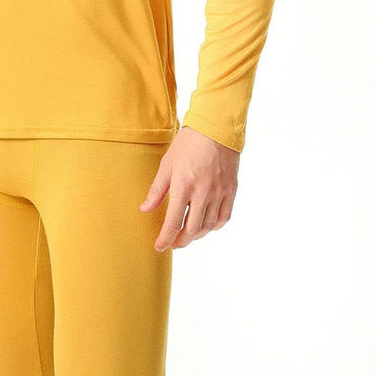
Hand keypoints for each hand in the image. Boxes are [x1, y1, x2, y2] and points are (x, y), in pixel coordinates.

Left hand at [139, 126, 239, 251]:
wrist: (216, 128)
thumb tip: (145, 209)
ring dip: (196, 235)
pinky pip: (224, 216)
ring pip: (208, 226)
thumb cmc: (188, 143)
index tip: (160, 247)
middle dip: (181, 241)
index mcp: (184, 186)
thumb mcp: (167, 164)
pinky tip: (206, 225)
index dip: (165, 239)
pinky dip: (214, 226)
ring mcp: (219, 193)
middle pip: (192, 229)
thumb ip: (157, 190)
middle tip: (173, 244)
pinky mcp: (231, 190)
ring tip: (187, 235)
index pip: (173, 223)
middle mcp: (203, 193)